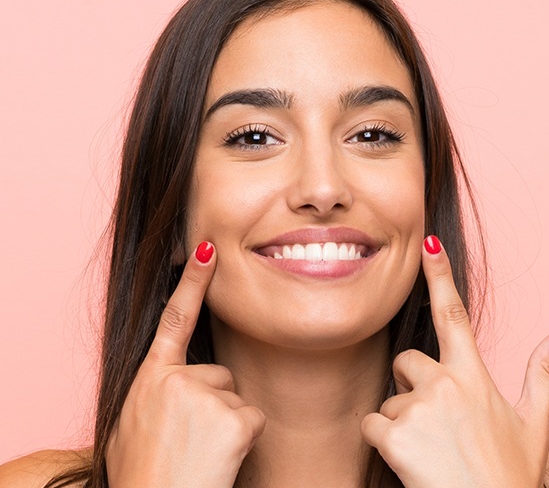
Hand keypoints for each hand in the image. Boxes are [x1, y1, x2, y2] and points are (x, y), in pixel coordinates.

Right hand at [106, 242, 265, 486]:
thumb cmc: (144, 474)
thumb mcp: (131, 425)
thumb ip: (153, 393)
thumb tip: (170, 383)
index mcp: (150, 378)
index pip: (174, 318)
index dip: (191, 281)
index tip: (206, 247)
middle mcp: (175, 379)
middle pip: (219, 375)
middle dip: (213, 405)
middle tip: (190, 441)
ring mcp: (204, 397)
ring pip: (236, 398)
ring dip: (226, 425)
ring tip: (200, 453)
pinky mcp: (233, 420)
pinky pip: (253, 419)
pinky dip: (243, 441)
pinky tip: (220, 460)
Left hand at [361, 236, 548, 486]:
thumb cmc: (509, 476)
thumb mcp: (535, 423)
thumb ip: (543, 373)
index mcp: (475, 376)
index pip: (454, 315)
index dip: (441, 276)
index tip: (429, 245)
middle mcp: (446, 383)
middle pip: (406, 361)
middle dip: (411, 385)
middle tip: (432, 421)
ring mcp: (420, 407)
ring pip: (389, 400)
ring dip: (401, 422)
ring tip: (429, 450)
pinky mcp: (395, 433)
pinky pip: (372, 424)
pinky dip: (382, 442)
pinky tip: (409, 461)